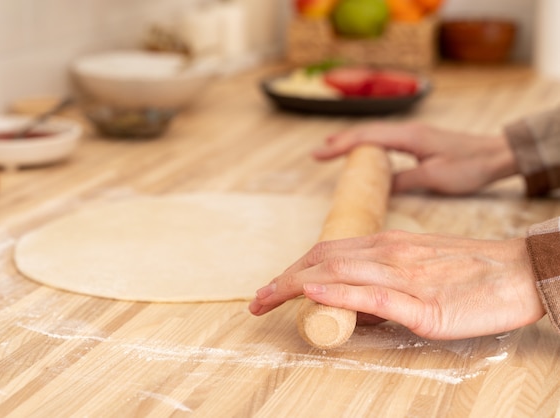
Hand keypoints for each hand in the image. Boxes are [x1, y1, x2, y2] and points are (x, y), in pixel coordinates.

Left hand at [249, 231, 543, 339]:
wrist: (517, 272)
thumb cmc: (469, 271)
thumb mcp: (416, 266)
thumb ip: (381, 280)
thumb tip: (348, 304)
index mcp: (386, 245)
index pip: (327, 251)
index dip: (294, 268)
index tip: (272, 286)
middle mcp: (388, 254)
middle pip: (322, 259)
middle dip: (284, 279)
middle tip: (257, 299)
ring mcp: (403, 277)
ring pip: (338, 272)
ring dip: (296, 285)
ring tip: (267, 298)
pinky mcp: (422, 304)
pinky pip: (373, 294)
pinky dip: (339, 292)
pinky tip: (315, 292)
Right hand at [313, 122, 518, 194]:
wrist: (498, 155)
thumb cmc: (470, 166)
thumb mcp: (435, 177)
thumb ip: (404, 180)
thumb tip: (378, 187)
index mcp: (408, 137)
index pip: (366, 138)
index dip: (340, 146)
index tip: (318, 154)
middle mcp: (408, 131)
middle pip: (366, 132)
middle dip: (339, 141)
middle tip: (316, 153)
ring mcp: (413, 135)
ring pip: (375, 135)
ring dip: (352, 141)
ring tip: (331, 148)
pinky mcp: (419, 141)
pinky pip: (385, 141)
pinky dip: (368, 145)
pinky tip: (364, 153)